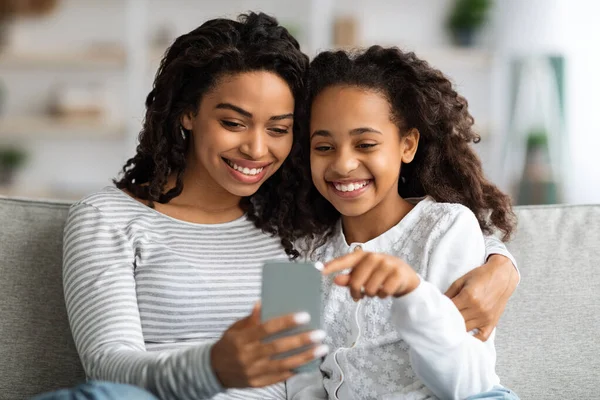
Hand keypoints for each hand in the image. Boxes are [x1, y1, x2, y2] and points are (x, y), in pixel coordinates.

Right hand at [210, 303, 327, 388]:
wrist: (212, 371)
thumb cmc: (227, 346)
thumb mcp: (234, 329)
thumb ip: (251, 319)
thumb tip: (263, 303)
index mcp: (242, 339)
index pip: (266, 328)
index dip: (286, 322)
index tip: (304, 316)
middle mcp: (248, 356)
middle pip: (278, 347)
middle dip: (301, 340)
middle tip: (319, 334)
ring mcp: (253, 371)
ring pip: (283, 364)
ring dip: (304, 356)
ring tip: (321, 349)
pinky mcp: (257, 383)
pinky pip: (279, 377)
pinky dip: (294, 370)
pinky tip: (308, 364)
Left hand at [322, 250, 419, 300]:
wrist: (404, 276)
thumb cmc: (378, 275)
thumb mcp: (363, 275)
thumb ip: (348, 278)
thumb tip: (336, 280)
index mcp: (362, 255)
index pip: (344, 260)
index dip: (332, 266)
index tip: (320, 271)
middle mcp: (374, 257)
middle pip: (355, 281)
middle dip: (356, 292)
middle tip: (360, 295)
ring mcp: (387, 264)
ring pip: (369, 289)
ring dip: (371, 294)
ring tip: (375, 290)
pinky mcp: (398, 274)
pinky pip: (383, 292)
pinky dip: (382, 296)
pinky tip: (385, 291)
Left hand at [445, 255, 518, 340]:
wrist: (502, 276)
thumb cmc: (480, 276)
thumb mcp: (461, 280)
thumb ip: (449, 293)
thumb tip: (438, 304)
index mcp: (468, 296)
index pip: (449, 310)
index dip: (440, 313)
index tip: (434, 314)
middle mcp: (477, 309)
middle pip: (456, 322)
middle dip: (447, 322)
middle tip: (439, 322)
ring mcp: (485, 317)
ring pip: (465, 330)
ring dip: (457, 330)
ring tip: (450, 328)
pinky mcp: (492, 323)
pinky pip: (481, 337)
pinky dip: (473, 339)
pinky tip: (465, 336)